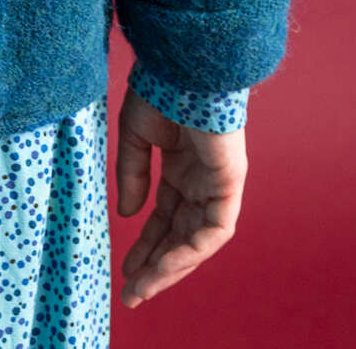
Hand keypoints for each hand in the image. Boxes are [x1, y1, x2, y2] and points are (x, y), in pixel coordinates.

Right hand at [114, 82, 246, 306]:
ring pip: (197, 241)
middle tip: (132, 292)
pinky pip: (213, 231)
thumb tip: (129, 216)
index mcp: (181, 167)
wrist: (184, 64)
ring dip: (170, 267)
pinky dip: (189, 251)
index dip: (145, 244)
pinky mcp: (230, 184)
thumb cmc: (160, 88)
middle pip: (179, 235)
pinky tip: (163, 265)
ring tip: (142, 288)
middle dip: (155, 265)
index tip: (125, 269)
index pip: (164, 216)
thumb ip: (131, 175)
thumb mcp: (135, 135)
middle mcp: (201, 180)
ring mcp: (218, 184)